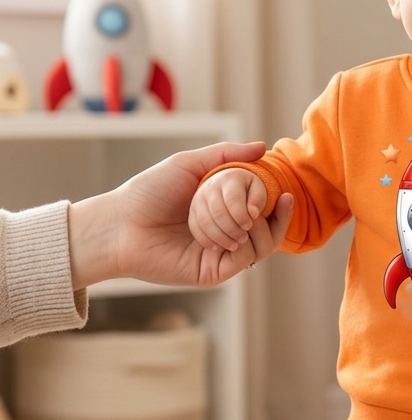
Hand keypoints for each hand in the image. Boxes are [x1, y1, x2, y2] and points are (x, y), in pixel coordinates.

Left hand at [68, 142, 293, 288]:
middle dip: (267, 215)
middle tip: (257, 204)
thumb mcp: (189, 164)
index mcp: (224, 212)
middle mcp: (226, 235)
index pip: (264, 212)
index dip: (278, 206)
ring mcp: (222, 255)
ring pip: (261, 245)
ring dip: (249, 225)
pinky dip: (240, 241)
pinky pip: (244, 258)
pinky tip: (227, 231)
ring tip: (231, 216)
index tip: (283, 193)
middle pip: (269, 231)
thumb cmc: (148, 193)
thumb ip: (226, 154)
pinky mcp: (214, 272)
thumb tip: (262, 147)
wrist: (120, 223)